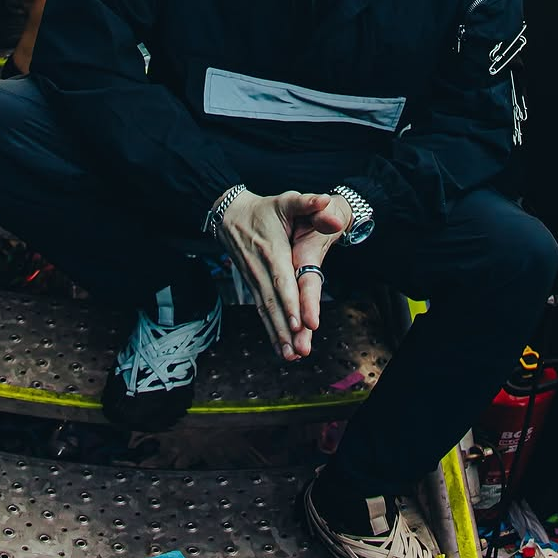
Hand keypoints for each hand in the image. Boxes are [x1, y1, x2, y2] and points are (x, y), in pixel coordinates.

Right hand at [217, 191, 346, 361]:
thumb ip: (308, 202)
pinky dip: (270, 330)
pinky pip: (262, 311)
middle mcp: (261, 269)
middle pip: (274, 302)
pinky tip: (279, 347)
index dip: (289, 302)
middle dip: (285, 328)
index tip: (298, 323)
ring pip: (266, 310)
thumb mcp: (287, 200)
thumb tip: (327, 201)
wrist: (230, 214)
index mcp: (273, 250)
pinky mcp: (252, 285)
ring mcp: (254, 279)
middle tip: (297, 351)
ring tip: (289, 356)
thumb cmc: (265, 209)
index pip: (281, 280)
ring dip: (277, 334)